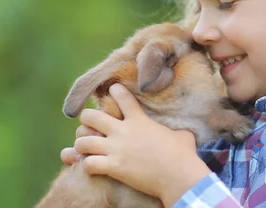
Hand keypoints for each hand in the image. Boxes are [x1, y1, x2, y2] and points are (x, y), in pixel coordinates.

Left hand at [66, 83, 210, 206]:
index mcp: (139, 120)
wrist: (178, 175)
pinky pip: (88, 164)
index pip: (120, 96)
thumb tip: (183, 133)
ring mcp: (116, 149)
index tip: (113, 92)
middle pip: (90, 116)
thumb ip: (175, 131)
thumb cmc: (183, 155)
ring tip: (85, 149)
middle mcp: (123, 131)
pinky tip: (92, 167)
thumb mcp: (182, 136)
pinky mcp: (114, 167)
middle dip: (86, 120)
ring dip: (82, 145)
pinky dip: (87, 166)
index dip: (114, 91)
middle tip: (90, 127)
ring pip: (83, 141)